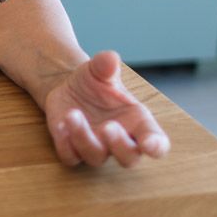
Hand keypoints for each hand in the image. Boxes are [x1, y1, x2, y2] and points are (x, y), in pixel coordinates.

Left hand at [42, 50, 169, 167]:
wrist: (68, 85)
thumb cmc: (95, 80)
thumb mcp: (100, 68)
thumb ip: (107, 64)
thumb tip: (110, 58)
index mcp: (138, 122)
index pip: (156, 143)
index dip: (156, 146)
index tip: (150, 144)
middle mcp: (120, 140)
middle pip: (129, 158)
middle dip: (119, 146)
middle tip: (108, 126)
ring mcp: (97, 147)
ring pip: (96, 157)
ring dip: (84, 138)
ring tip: (73, 113)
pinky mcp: (73, 149)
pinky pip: (70, 156)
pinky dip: (65, 144)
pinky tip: (60, 125)